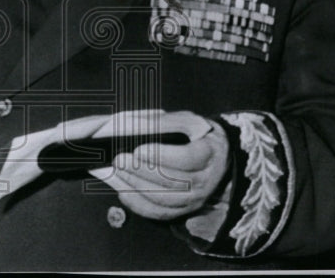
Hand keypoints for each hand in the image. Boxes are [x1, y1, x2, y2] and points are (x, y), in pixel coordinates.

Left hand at [107, 113, 229, 220]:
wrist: (217, 160)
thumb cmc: (198, 137)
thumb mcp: (188, 121)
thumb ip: (163, 122)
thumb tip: (134, 125)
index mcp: (209, 153)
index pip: (187, 158)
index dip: (161, 155)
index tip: (139, 149)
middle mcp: (205, 181)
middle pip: (171, 181)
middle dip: (141, 171)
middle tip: (120, 159)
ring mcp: (195, 199)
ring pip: (163, 199)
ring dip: (135, 186)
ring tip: (117, 172)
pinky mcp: (183, 210)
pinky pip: (158, 213)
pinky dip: (138, 203)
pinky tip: (122, 189)